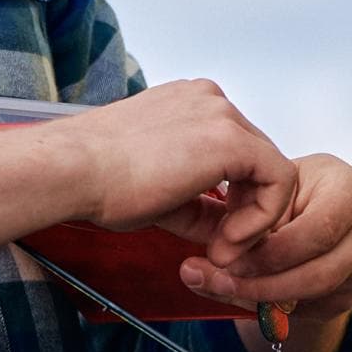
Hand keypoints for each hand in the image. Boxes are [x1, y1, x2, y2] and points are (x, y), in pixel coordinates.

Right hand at [60, 79, 294, 269]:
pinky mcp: (231, 139)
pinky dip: (261, 217)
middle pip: (257, 162)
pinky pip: (277, 180)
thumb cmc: (97, 178)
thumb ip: (199, 205)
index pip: (236, 155)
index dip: (233, 201)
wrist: (73, 170)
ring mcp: (223, 115)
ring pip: (273, 171)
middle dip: (246, 212)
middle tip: (220, 249)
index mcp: (191, 105)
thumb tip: (225, 233)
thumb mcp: (161, 191)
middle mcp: (211, 101)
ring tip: (221, 249)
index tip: (212, 236)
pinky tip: (227, 239)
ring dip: (255, 219)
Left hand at [180, 153, 351, 351]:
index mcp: (350, 189)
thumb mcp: (264, 189)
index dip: (271, 252)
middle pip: (319, 274)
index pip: (318, 230)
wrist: (310, 203)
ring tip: (220, 286)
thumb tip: (196, 268)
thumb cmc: (284, 189)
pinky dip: (273, 308)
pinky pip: (312, 311)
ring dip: (262, 299)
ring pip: (315, 298)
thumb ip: (240, 220)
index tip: (227, 255)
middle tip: (217, 280)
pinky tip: (244, 292)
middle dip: (263, 284)